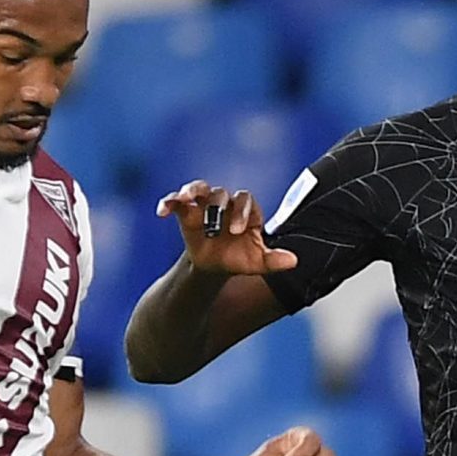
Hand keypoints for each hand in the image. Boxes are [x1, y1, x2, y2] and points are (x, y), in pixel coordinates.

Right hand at [156, 181, 298, 278]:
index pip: (245, 201)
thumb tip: (294, 260)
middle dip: (218, 207)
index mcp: (246, 210)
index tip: (236, 231)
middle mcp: (226, 202)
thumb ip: (274, 260)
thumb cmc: (238, 259)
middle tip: (217, 228)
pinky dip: (169, 202)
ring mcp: (205, 204)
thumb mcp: (257, 263)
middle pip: (221, 193)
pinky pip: (176, 200)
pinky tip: (162, 211)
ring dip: (191, 191)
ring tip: (185, 199)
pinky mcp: (186, 210)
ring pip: (199, 188)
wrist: (214, 267)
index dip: (242, 212)